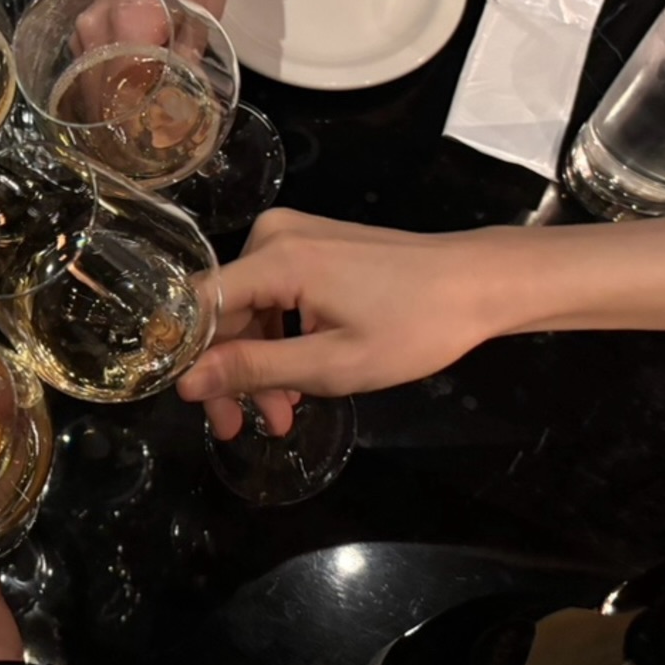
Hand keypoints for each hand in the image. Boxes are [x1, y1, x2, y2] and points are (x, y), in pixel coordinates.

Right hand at [177, 210, 497, 437]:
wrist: (479, 283)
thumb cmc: (413, 326)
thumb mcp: (329, 364)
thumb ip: (253, 370)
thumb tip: (185, 383)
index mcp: (275, 258)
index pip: (197, 307)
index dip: (187, 359)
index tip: (197, 408)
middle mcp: (273, 235)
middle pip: (222, 312)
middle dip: (229, 374)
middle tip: (240, 430)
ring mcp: (292, 237)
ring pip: (247, 312)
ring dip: (257, 367)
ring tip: (280, 417)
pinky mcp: (311, 247)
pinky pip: (272, 299)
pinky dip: (278, 342)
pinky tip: (293, 383)